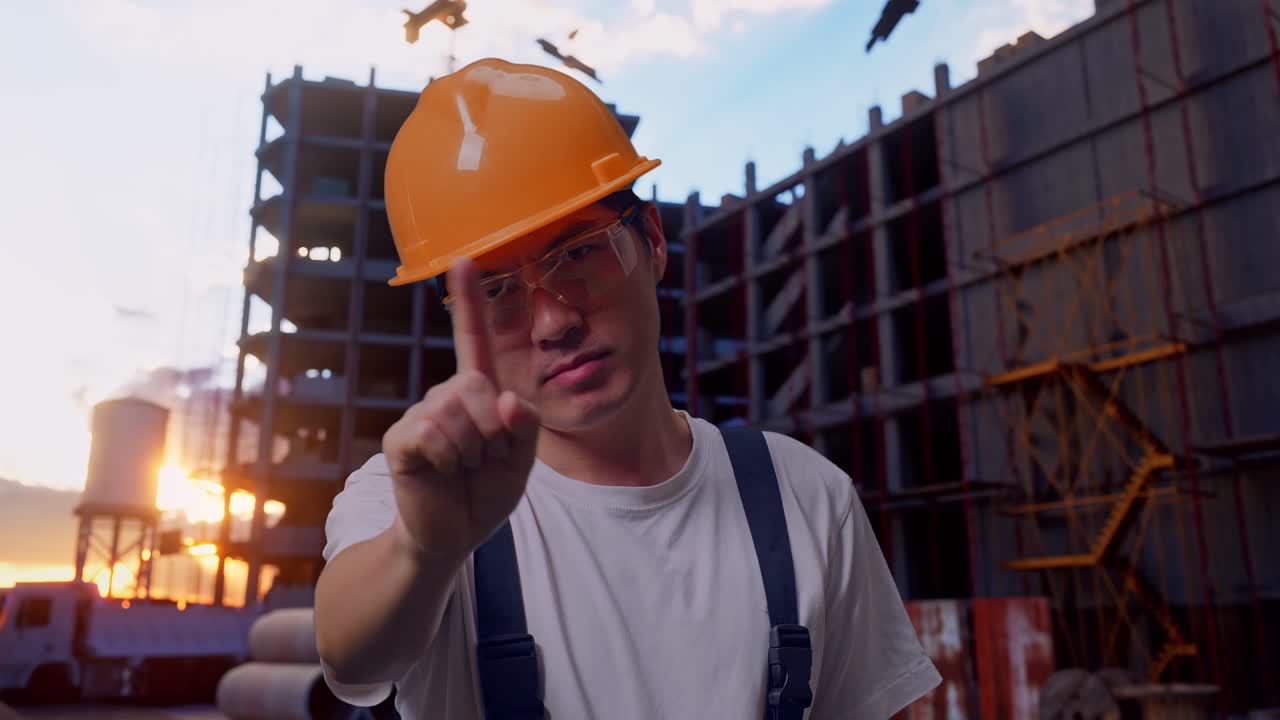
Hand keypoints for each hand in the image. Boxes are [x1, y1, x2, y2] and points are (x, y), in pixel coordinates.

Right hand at [382, 258, 539, 558]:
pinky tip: (441, 471)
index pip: (472, 339)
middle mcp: (446, 394)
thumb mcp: (521, 460)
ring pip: (458, 412)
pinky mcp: (402, 438)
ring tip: (463, 468)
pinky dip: (450, 458)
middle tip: (484, 459)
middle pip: (477, 384)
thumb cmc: (486, 491)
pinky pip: (434, 433)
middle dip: (494, 430)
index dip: (468, 301)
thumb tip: (506, 398)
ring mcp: (421, 414)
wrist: (453, 535)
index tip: (464, 260)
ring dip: (473, 451)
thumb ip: (524, 427)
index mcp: (478, 393)